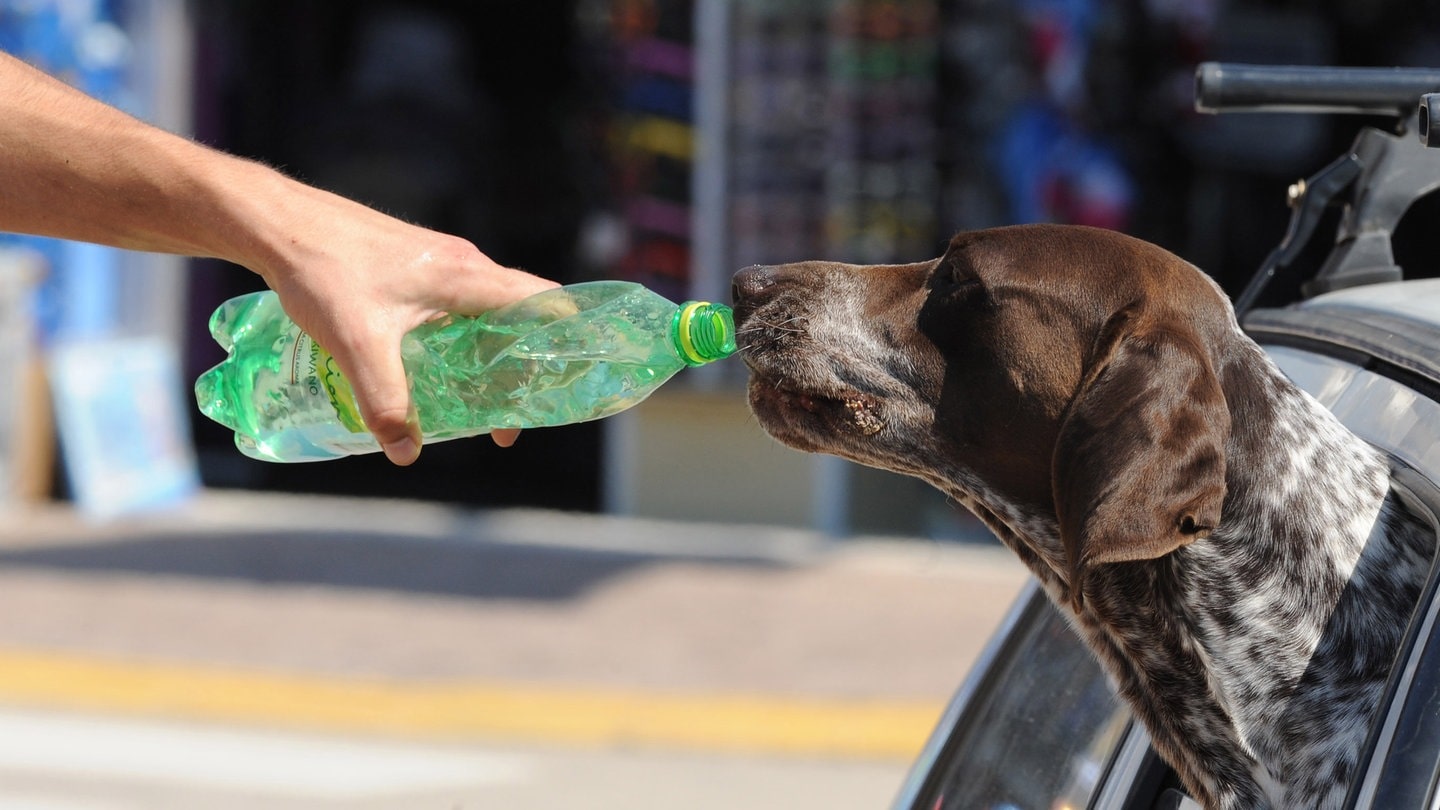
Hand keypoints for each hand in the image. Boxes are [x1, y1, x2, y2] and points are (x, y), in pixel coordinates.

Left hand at [243, 178, 556, 463]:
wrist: (281, 224)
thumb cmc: (324, 271)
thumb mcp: (358, 344)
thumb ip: (385, 401)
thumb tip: (406, 452)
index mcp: (467, 277)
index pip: (544, 300)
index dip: (567, 335)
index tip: (570, 375)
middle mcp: (464, 265)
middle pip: (521, 313)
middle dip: (524, 364)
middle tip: (512, 414)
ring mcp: (440, 262)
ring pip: (487, 311)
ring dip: (491, 353)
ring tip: (476, 400)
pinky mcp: (416, 265)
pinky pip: (459, 305)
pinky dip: (463, 338)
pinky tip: (432, 366)